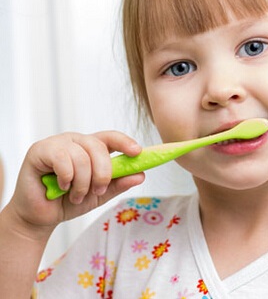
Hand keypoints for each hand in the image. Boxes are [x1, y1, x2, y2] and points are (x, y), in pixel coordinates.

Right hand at [9, 131, 143, 233]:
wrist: (40, 217)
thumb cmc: (68, 201)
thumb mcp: (100, 194)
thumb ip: (119, 183)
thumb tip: (140, 175)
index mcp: (91, 147)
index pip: (110, 137)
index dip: (124, 142)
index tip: (137, 152)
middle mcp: (75, 141)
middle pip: (98, 146)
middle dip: (103, 172)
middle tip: (98, 190)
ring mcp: (57, 143)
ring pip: (81, 156)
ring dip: (82, 182)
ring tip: (76, 195)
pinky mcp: (40, 150)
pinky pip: (62, 158)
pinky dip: (66, 177)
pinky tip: (61, 187)